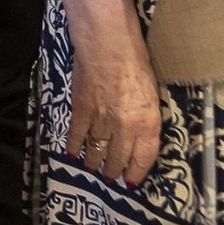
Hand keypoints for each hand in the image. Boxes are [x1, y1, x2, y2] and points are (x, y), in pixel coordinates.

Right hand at [64, 36, 162, 185]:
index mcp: (148, 122)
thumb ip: (144, 116)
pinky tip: (71, 154)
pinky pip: (77, 133)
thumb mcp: (151, 94)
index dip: (136, 171)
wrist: (108, 43)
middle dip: (114, 170)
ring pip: (97, 148)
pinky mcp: (81, 108)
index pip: (144, 157)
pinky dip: (74, 145)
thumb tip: (137, 131)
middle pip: (119, 156)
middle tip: (110, 178)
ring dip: (94, 161)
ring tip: (90, 169)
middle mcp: (126, 126)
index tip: (131, 181)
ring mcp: (101, 119)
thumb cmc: (136, 61)